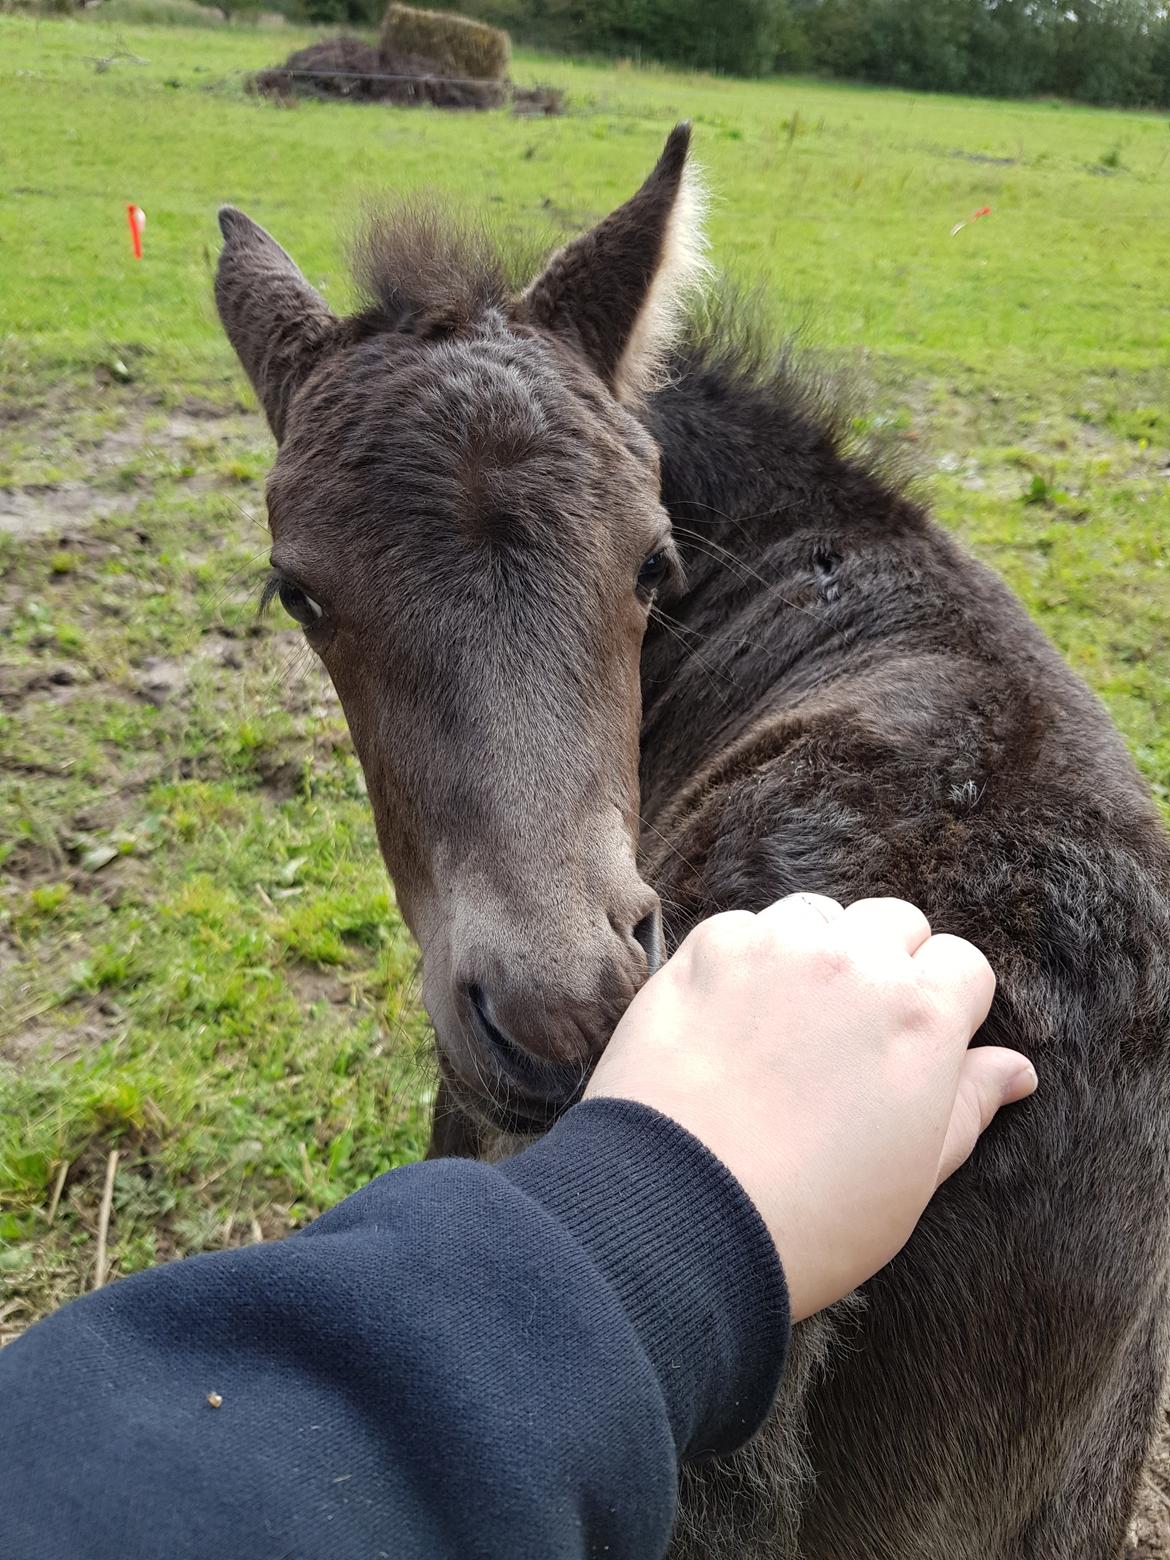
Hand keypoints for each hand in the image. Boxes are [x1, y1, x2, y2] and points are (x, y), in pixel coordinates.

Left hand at [585, 894, 1034, 1320]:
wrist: (680, 1215)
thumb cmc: (811, 1216)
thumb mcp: (915, 1175)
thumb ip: (968, 1104)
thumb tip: (1015, 1068)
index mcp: (922, 1015)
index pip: (962, 963)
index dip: (947, 1002)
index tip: (920, 1042)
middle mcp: (854, 962)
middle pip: (893, 923)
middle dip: (886, 964)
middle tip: (853, 1031)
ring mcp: (775, 948)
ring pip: (817, 916)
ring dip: (815, 951)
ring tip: (789, 1020)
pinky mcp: (705, 950)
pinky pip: (741, 928)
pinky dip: (744, 960)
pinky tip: (730, 1019)